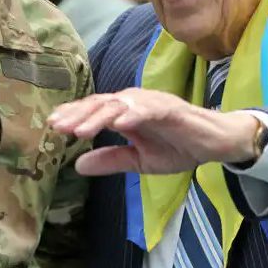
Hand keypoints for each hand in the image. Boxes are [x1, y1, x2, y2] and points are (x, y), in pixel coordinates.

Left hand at [47, 89, 260, 175]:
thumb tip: (78, 165)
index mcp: (126, 113)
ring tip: (79, 130)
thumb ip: (111, 160)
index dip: (74, 117)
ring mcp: (153, 104)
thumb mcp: (140, 160)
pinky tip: (118, 123)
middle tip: (57, 127)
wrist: (215, 144)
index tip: (53, 126)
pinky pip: (150, 109)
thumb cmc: (178, 146)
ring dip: (98, 116)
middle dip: (78, 115)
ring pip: (120, 105)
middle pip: (101, 104)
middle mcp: (136, 103)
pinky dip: (133, 114)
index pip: (94, 111)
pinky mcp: (172, 109)